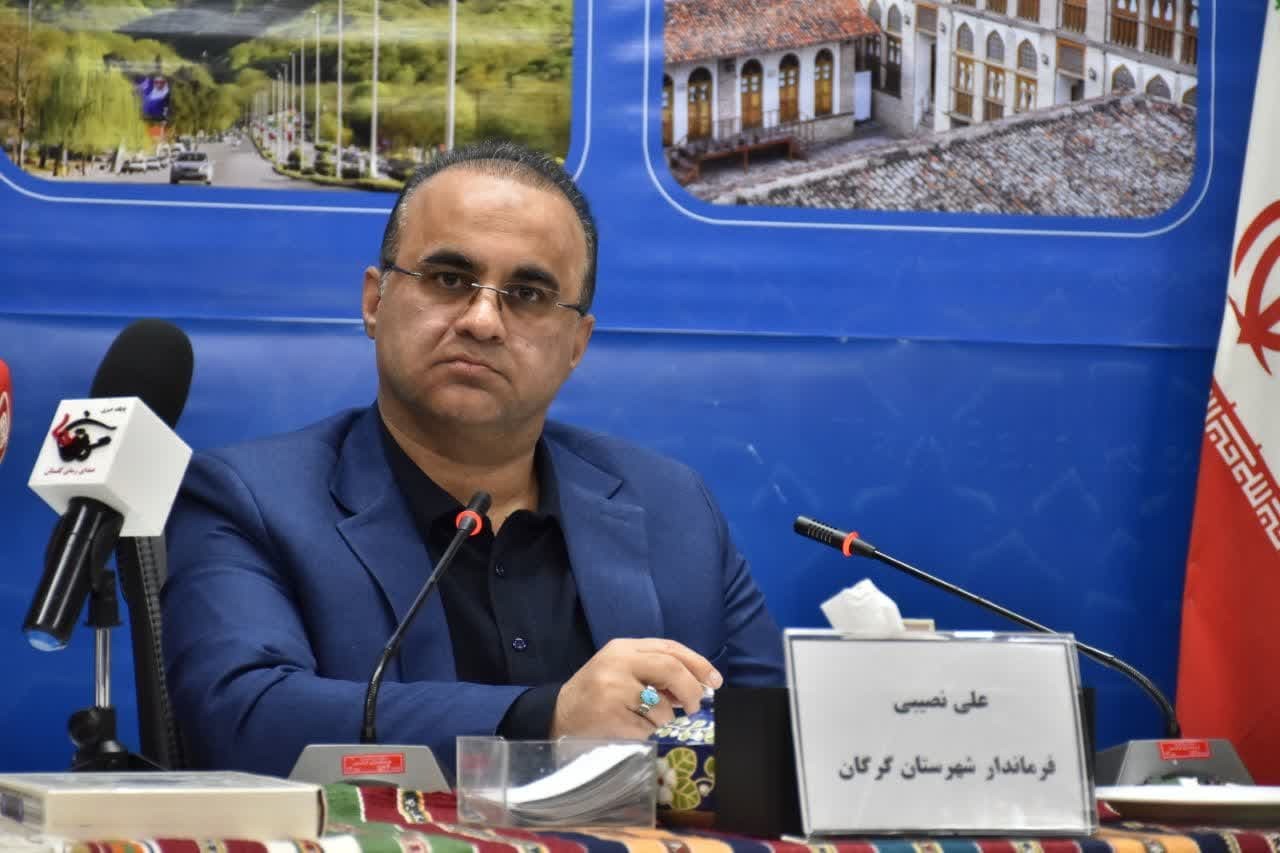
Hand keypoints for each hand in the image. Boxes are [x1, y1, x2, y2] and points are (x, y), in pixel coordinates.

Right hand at [550, 638, 723, 738]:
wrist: (557, 715)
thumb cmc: (597, 693)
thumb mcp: (623, 671)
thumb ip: (656, 672)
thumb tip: (698, 686)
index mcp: (623, 648)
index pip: (670, 648)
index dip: (698, 664)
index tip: (715, 681)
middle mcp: (618, 663)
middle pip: (671, 669)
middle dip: (691, 690)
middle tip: (696, 706)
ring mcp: (612, 690)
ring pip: (662, 706)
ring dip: (665, 719)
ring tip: (648, 721)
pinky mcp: (610, 716)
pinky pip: (647, 729)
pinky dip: (648, 733)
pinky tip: (633, 729)